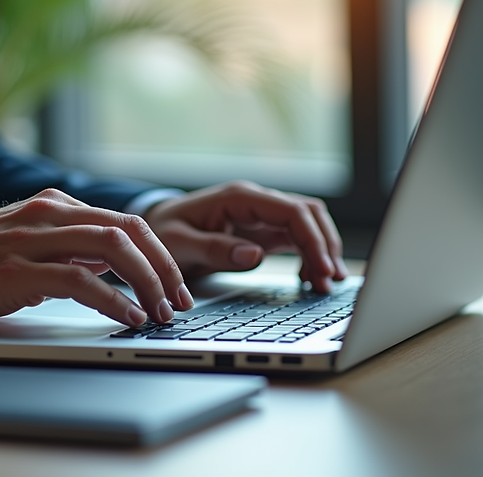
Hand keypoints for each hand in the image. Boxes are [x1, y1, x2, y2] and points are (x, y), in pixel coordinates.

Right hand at [0, 189, 192, 326]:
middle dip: (164, 267)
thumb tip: (111, 270)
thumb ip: (67, 249)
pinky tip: (126, 317)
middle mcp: (48, 213)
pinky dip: (112, 299)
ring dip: (146, 282)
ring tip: (158, 312)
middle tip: (178, 302)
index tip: (175, 286)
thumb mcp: (27, 243)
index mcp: (55, 206)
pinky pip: (79, 279)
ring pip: (112, 247)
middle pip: (129, 230)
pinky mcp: (16, 269)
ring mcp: (32, 238)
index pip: (126, 221)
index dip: (160, 254)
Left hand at [143, 181, 347, 290]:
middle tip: (329, 281)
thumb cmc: (162, 232)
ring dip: (322, 250)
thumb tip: (255, 256)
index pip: (291, 211)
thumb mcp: (179, 243)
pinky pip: (296, 238)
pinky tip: (308, 279)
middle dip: (325, 245)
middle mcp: (254, 201)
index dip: (312, 239)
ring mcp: (260, 215)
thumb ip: (215, 249)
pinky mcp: (261, 231)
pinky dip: (308, 256)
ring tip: (325, 284)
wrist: (153, 228)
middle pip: (308, 214)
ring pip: (307, 224)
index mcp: (238, 198)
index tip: (322, 268)